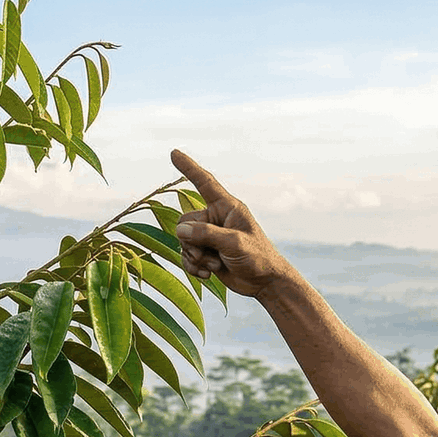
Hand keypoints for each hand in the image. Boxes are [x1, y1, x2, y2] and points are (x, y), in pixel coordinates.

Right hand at [170, 149, 291, 297]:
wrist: (264, 283)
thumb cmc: (257, 258)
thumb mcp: (234, 244)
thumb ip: (207, 235)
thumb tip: (180, 231)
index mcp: (227, 207)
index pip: (205, 183)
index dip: (189, 168)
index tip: (174, 153)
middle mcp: (216, 218)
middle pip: (184, 222)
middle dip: (192, 243)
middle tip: (209, 256)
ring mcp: (209, 236)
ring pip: (183, 241)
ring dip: (194, 257)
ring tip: (214, 266)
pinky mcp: (205, 252)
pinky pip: (185, 256)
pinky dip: (192, 267)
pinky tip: (207, 275)